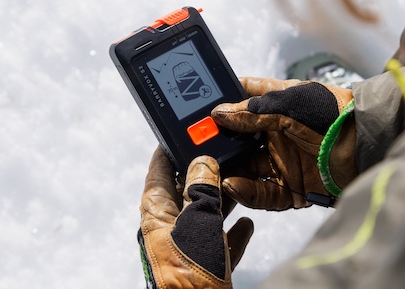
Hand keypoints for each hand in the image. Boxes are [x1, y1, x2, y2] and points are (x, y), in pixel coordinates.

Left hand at [138, 147, 253, 288]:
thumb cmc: (194, 271)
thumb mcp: (199, 220)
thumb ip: (202, 187)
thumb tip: (202, 161)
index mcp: (158, 216)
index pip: (157, 175)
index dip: (167, 153)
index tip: (177, 134)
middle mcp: (168, 231)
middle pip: (184, 193)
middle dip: (204, 174)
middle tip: (223, 155)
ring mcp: (185, 250)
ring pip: (204, 215)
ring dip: (222, 200)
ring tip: (240, 184)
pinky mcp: (203, 267)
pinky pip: (218, 242)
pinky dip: (232, 232)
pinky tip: (247, 224)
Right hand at [211, 77, 357, 210]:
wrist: (367, 145)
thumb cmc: (332, 112)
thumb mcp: (289, 104)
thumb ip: (253, 112)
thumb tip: (218, 113)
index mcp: (276, 107)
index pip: (242, 99)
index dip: (222, 102)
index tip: (197, 106)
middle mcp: (277, 135)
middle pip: (239, 141)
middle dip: (218, 144)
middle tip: (196, 147)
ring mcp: (284, 162)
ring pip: (246, 169)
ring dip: (228, 170)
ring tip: (209, 171)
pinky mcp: (292, 189)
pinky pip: (262, 194)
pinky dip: (246, 192)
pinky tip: (233, 186)